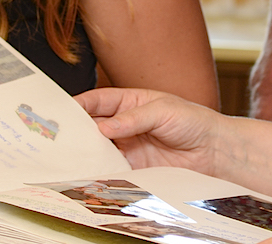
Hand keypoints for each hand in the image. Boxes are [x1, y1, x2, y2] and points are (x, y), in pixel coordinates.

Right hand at [74, 88, 225, 175]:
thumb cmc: (193, 121)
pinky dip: (99, 170)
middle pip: (93, 125)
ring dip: (85, 152)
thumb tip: (103, 127)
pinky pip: (111, 168)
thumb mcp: (163, 110)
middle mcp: (125, 123)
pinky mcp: (133, 166)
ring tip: (69, 156)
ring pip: (98, 148)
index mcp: (130, 101)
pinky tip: (90, 171)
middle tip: (59, 137)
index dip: (79, 104)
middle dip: (76, 130)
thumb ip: (133, 118)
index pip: (99, 100)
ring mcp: (127, 145)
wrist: (212, 151)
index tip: (62, 112)